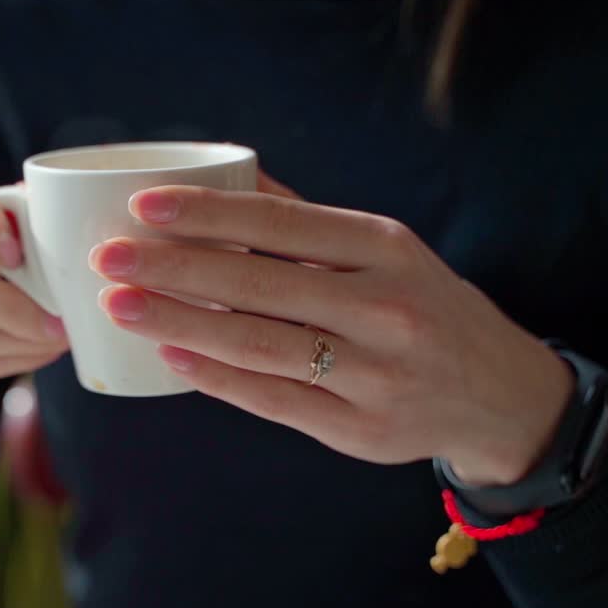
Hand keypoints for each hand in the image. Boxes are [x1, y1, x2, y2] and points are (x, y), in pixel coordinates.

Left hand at [89, 174, 572, 485]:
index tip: (142, 205)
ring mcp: (372, 372)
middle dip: (172, 268)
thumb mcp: (384, 251)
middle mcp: (382, 306)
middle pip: (257, 283)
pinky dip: (215, 376)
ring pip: (257, 344)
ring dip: (178, 323)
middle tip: (108, 257)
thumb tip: (226, 178)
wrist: (499, 394)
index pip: (279, 222)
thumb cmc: (421, 305)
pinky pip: (272, 398)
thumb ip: (307, 221)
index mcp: (384, 247)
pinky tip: (168, 355)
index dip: (207, 213)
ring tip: (118, 306)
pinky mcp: (359, 428)